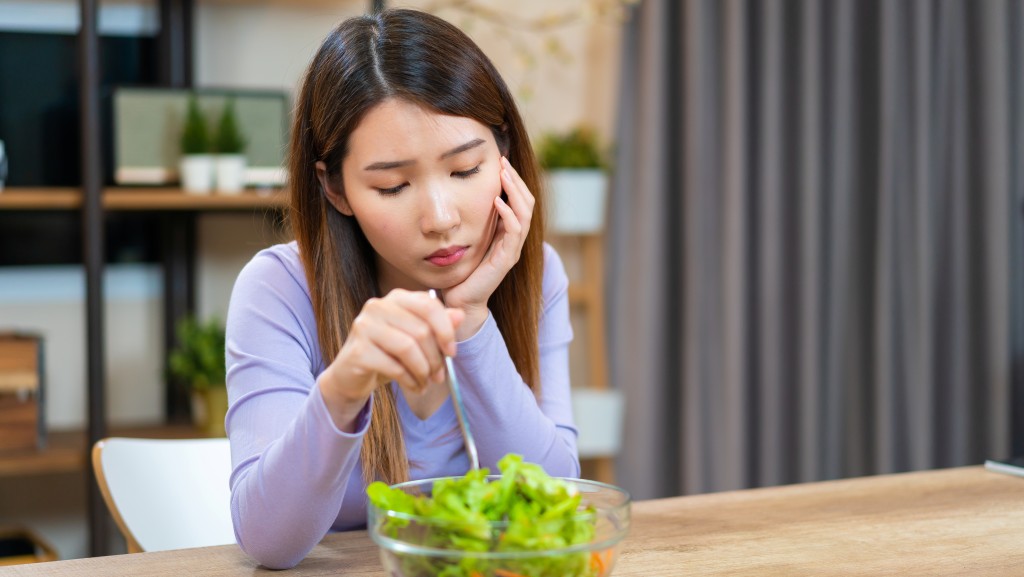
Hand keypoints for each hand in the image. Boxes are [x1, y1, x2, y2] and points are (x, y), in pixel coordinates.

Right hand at [318, 289, 463, 431]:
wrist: (352, 375)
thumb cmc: (388, 354)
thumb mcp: (417, 340)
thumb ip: (438, 326)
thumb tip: (460, 315)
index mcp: (396, 298)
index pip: (429, 305)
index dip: (446, 331)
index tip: (452, 352)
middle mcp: (377, 306)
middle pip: (421, 330)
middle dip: (435, 358)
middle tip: (439, 376)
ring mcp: (364, 326)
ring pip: (408, 348)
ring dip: (423, 371)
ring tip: (426, 383)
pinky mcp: (358, 350)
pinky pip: (394, 366)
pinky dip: (410, 380)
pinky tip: (414, 386)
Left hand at [443, 156, 534, 338]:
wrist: (460, 298)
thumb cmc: (462, 268)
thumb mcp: (469, 236)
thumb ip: (475, 219)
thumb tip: (465, 192)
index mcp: (508, 232)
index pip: (521, 200)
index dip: (514, 181)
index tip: (501, 161)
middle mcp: (514, 239)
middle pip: (527, 203)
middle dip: (517, 181)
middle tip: (504, 162)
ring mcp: (513, 249)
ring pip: (525, 214)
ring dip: (515, 192)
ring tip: (503, 175)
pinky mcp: (506, 259)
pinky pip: (514, 232)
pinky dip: (508, 214)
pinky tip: (497, 201)